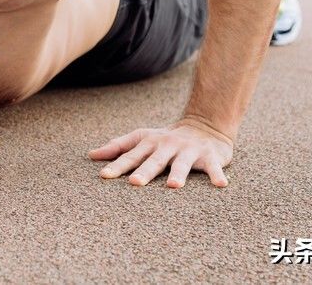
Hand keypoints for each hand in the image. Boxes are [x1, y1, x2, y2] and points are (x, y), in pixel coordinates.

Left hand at [89, 118, 232, 187]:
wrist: (204, 125)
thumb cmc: (166, 139)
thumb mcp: (142, 139)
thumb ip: (118, 147)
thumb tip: (91, 155)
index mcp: (150, 143)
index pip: (131, 155)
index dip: (117, 165)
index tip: (104, 176)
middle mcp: (167, 145)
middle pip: (154, 160)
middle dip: (145, 171)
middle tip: (135, 183)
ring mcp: (188, 150)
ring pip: (182, 164)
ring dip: (178, 174)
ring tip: (173, 186)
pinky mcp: (209, 156)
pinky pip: (213, 167)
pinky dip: (216, 175)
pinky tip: (220, 184)